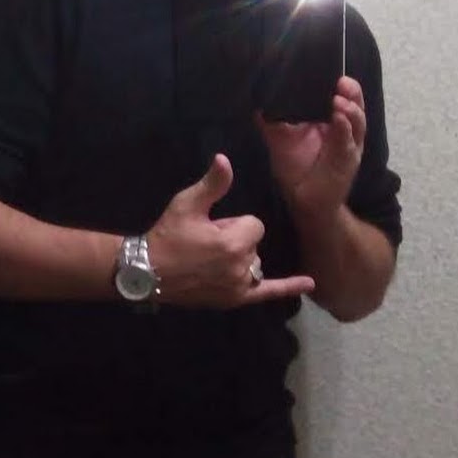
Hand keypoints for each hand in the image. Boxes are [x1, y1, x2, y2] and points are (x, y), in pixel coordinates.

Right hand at [146, 153, 314, 308]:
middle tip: (205, 244)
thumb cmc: (168, 235)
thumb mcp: (187, 204)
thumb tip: (225, 159)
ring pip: (255, 263)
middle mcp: (242, 267)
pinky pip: (266, 292)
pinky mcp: (235, 299)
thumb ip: (212, 184)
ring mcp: (239, 286)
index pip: (254, 224)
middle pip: (254, 244)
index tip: (210, 228)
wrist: (148, 271)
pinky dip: (288, 287)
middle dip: (235, 240)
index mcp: (234, 243)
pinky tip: (310, 283)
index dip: (233, 223)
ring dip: (241, 258)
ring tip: (213, 259)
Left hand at [257, 76, 365, 217]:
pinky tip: (337, 119)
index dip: (343, 87)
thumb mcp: (280, 139)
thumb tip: (256, 102)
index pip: (342, 98)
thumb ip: (271, 121)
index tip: (335, 74)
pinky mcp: (348, 161)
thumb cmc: (295, 166)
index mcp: (330, 121)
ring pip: (356, 123)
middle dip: (352, 94)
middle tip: (343, 82)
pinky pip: (348, 144)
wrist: (303, 199)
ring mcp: (349, 145)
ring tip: (338, 100)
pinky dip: (344, 130)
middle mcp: (344, 130)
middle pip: (355, 106)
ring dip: (350, 110)